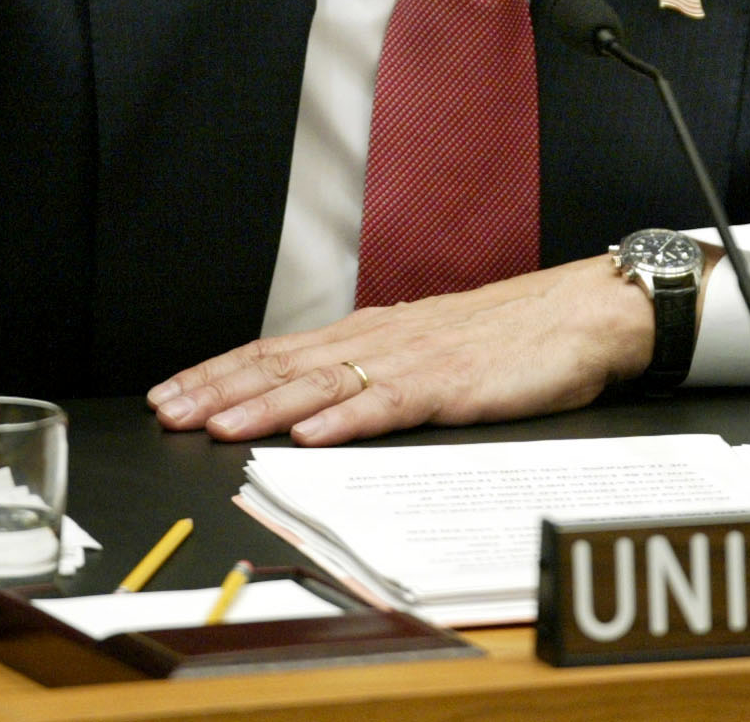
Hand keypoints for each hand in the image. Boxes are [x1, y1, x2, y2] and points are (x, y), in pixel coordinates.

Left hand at [148, 257, 654, 444]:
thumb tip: (318, 401)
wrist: (584, 314)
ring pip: (323, 382)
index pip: (278, 350)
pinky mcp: (453, 382)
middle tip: (165, 411)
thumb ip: (377, 373)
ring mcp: (415, 359)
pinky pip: (389, 402)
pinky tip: (309, 434)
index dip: (220, 372)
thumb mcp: (431, 352)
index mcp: (372, 333)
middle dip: (219, 389)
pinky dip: (345, 418)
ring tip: (217, 424)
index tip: (169, 393)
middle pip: (284, 364)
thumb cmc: (513, 337)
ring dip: (264, 404)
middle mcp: (381, 339)